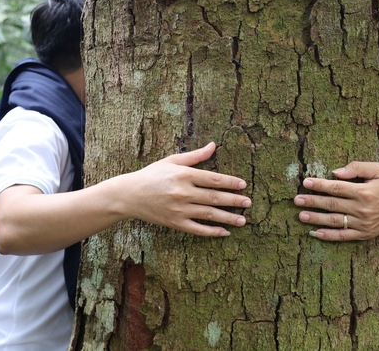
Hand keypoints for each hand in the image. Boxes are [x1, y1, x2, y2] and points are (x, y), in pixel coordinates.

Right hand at [119, 142, 249, 236]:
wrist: (129, 195)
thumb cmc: (152, 175)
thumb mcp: (172, 161)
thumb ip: (195, 156)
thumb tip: (214, 145)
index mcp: (184, 175)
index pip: (214, 179)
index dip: (231, 182)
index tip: (243, 185)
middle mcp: (183, 192)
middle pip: (215, 197)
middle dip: (234, 200)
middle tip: (249, 203)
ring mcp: (179, 209)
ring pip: (209, 214)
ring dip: (228, 218)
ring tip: (243, 220)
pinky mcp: (175, 223)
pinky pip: (197, 229)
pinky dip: (211, 232)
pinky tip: (224, 232)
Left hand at [293, 162, 378, 240]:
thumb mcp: (378, 169)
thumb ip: (357, 167)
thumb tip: (335, 172)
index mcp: (364, 191)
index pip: (336, 188)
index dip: (319, 185)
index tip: (305, 182)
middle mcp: (362, 208)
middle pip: (332, 205)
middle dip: (312, 202)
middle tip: (296, 200)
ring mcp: (363, 223)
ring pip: (335, 221)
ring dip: (316, 219)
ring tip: (301, 215)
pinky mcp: (365, 234)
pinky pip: (344, 236)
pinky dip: (329, 236)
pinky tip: (316, 233)